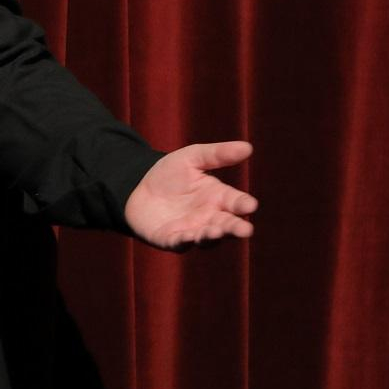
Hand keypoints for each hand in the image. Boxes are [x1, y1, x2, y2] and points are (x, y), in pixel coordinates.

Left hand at [124, 141, 257, 250]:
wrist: (138, 186)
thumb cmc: (171, 173)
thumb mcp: (192, 157)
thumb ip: (218, 154)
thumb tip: (248, 147)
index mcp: (218, 197)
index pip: (236, 202)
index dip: (244, 204)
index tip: (251, 205)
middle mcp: (209, 217)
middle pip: (227, 225)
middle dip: (235, 228)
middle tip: (245, 230)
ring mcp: (191, 230)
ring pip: (206, 238)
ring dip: (212, 236)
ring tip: (216, 231)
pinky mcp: (171, 240)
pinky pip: (180, 242)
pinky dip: (185, 241)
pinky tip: (189, 236)